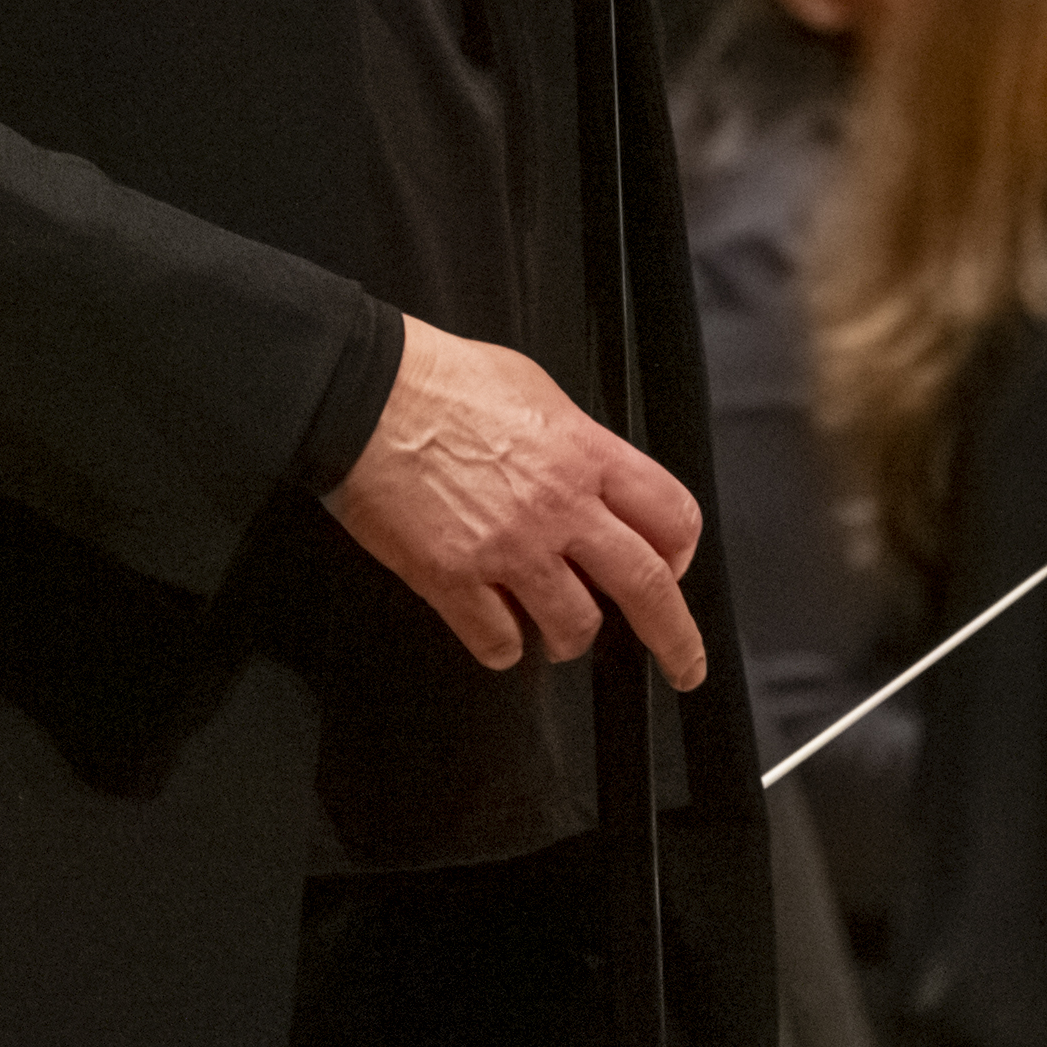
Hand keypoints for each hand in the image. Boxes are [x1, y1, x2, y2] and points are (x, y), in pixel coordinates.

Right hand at [324, 319, 704, 686]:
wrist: (362, 393)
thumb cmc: (440, 380)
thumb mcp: (535, 388)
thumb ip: (576, 442)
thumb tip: (593, 478)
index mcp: (584, 453)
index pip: (672, 515)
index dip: (681, 553)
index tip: (674, 570)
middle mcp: (558, 506)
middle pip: (647, 587)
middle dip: (675, 640)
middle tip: (684, 666)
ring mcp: (508, 549)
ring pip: (574, 627)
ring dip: (569, 636)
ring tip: (552, 626)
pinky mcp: (453, 580)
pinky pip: (501, 643)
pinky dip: (504, 645)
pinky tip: (495, 626)